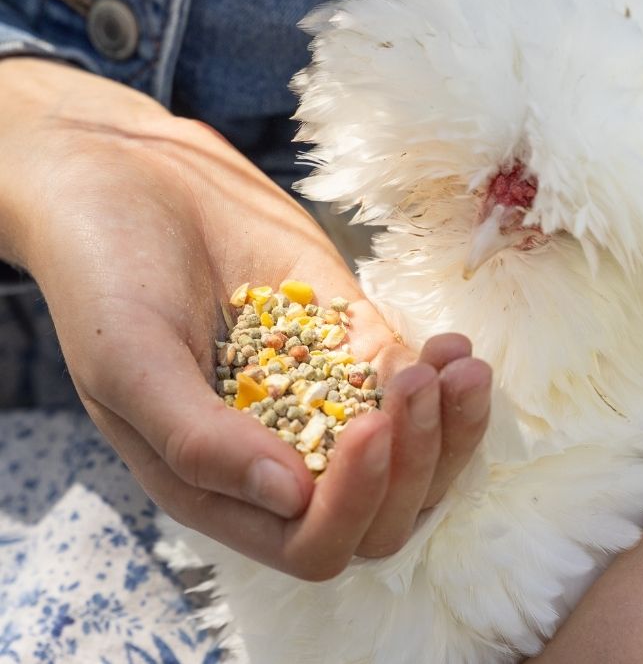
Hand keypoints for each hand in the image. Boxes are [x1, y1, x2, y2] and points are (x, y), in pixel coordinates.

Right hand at [0, 58, 491, 580]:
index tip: (365, 430)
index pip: (309, 540)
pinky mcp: (346, 336)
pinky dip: (441, 372)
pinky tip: (453, 347)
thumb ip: (199, 441)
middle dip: (414, 465)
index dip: (349, 506)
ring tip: (460, 369)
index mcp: (216, 482)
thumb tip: (291, 502)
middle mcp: (276, 449)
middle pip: (378, 510)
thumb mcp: (130, 362)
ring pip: (412, 454)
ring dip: (449, 426)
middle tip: (416, 390)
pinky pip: (408, 377)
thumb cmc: (105, 273)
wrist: (132, 179)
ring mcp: (319, 392)